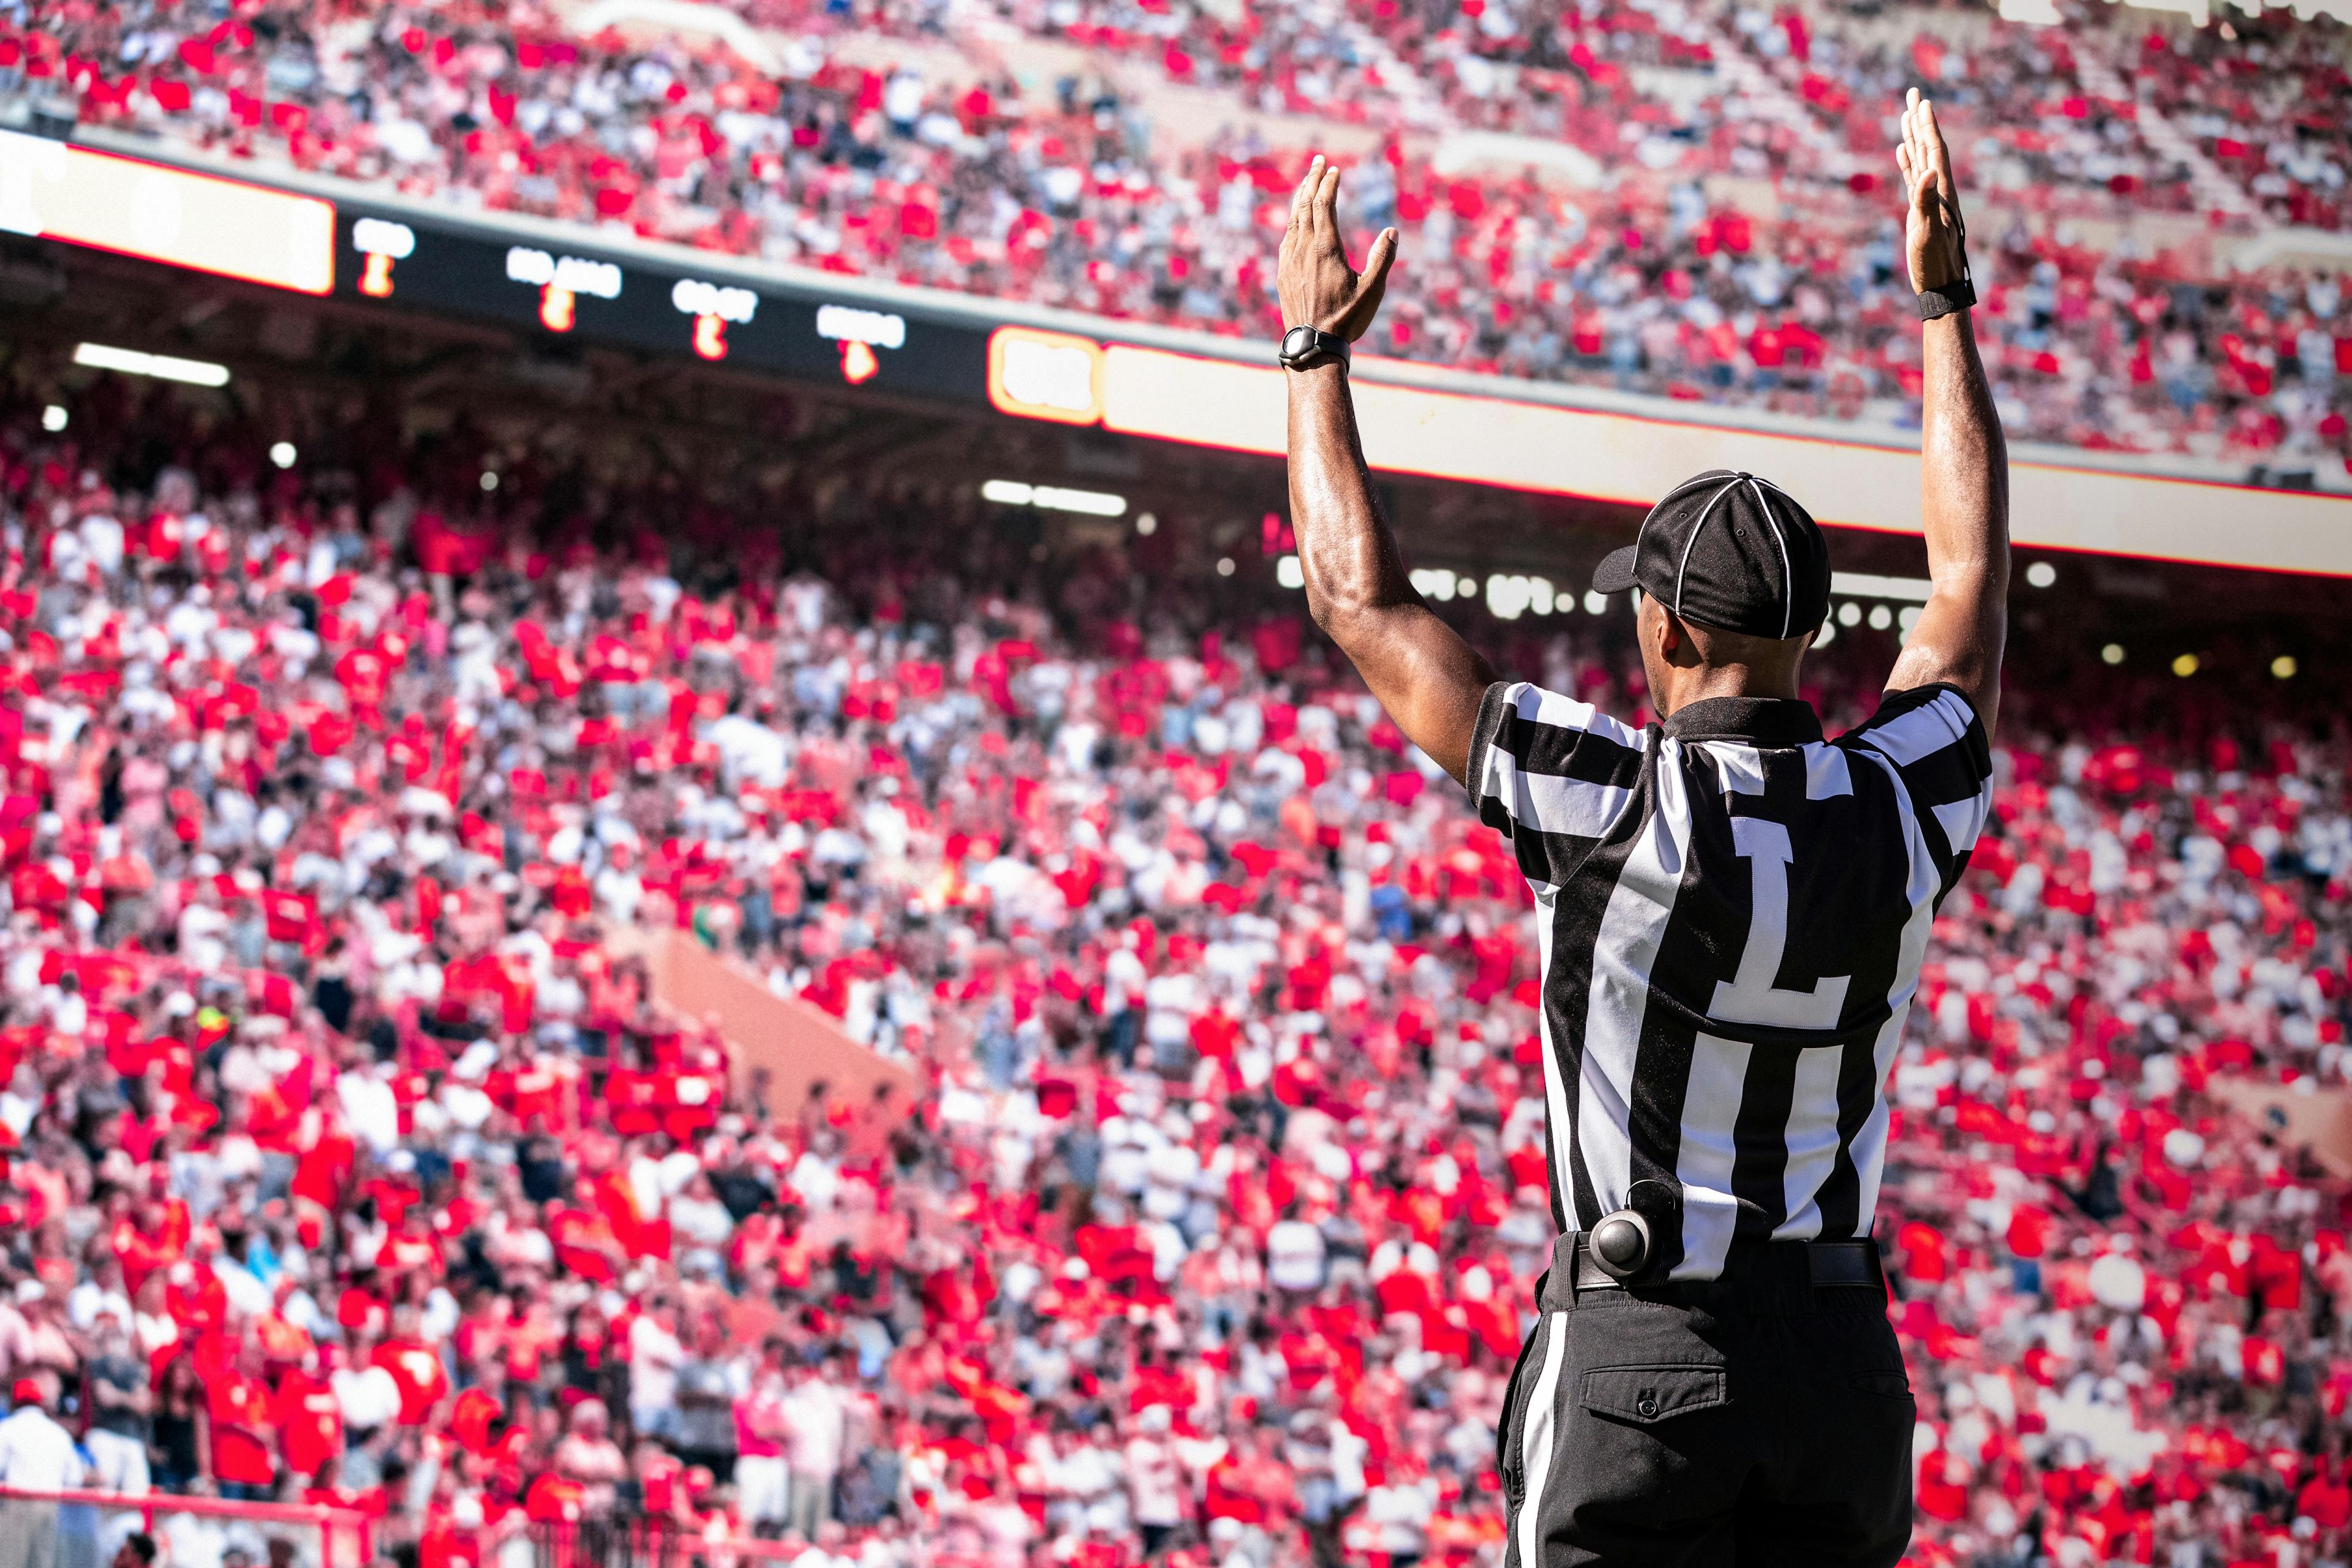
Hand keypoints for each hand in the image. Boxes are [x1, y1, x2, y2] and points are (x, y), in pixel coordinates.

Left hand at [1277, 154, 1398, 342]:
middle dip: (1312, 181)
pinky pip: (1285, 240)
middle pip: (1305, 206)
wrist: (1313, 346)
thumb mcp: (1372, 290)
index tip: (1334, 170)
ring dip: (1299, 198)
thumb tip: (1392, 232)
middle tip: (1318, 162)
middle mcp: (1303, 250)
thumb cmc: (1347, 320)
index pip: (1323, 206)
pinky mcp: (1282, 275)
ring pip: (1292, 221)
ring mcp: (1289, 262)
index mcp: (1325, 249)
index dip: (1328, 185)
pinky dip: (1291, 222)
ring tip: (1306, 183)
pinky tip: (1294, 221)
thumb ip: (1383, 259)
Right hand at [1895, 88, 1966, 293]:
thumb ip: (1927, 201)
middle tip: (1913, 94)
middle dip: (1920, 120)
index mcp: (1942, 190)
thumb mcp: (1929, 232)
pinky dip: (1907, 161)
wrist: (1940, 282)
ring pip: (1919, 158)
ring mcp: (1928, 197)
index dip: (1928, 126)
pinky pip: (1912, 177)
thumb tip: (1928, 171)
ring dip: (1913, 136)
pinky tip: (1902, 150)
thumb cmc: (1934, 261)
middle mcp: (1937, 188)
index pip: (1934, 150)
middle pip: (1927, 146)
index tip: (1922, 101)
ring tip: (1906, 114)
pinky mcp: (1919, 208)